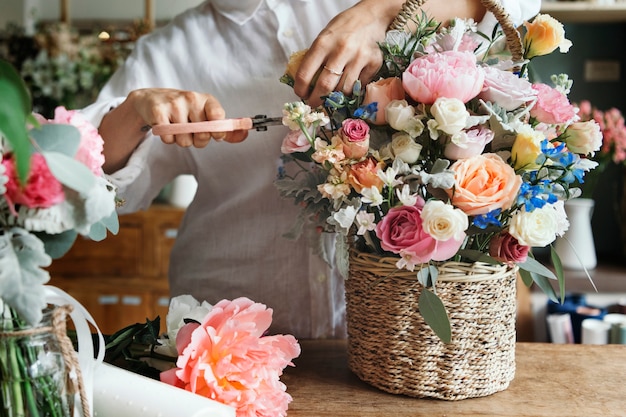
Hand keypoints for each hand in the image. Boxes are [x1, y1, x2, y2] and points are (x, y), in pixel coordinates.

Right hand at [127, 88, 248, 146]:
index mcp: (206, 99)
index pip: (219, 117)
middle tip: (190, 130)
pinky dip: (168, 139)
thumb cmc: (184, 109)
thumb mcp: (205, 114)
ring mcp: (174, 104)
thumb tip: (245, 134)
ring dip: (180, 140)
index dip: (218, 131)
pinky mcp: (158, 111)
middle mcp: (191, 98)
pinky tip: (166, 127)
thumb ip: (225, 128)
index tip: (214, 133)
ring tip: (176, 127)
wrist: (151, 99)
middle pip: (202, 135)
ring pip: (184, 140)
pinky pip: (169, 139)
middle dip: (197, 140)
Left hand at [293, 1, 400, 107]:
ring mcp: (359, 57)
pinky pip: (359, 86)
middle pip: (325, 86)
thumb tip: (305, 84)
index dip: (300, 89)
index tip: (301, 94)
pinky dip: (352, 89)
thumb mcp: (323, 38)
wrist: (371, 16)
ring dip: (336, 97)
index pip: (305, 74)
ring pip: (344, 90)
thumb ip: (314, 58)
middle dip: (316, 100)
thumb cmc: (343, 29)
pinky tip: (349, 83)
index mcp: (323, 43)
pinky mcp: (374, 63)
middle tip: (314, 103)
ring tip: (332, 95)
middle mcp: (341, 50)